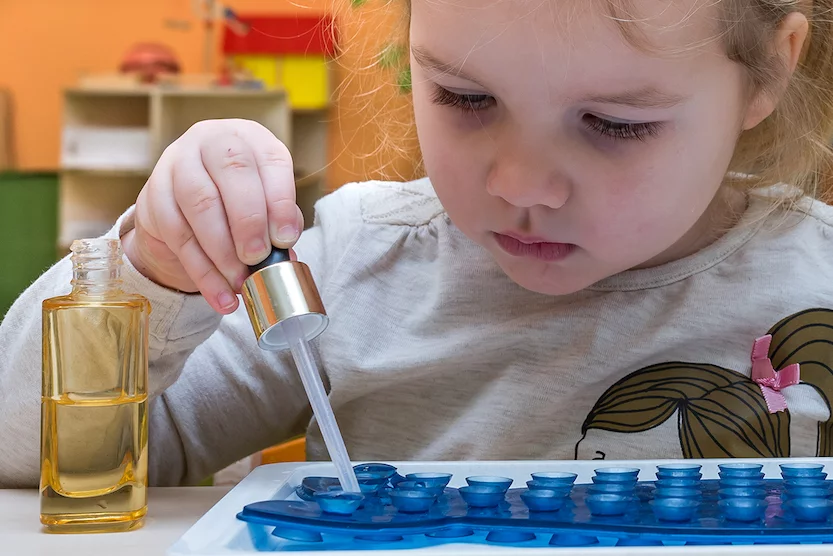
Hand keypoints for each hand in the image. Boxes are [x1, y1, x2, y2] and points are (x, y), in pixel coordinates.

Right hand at [122, 119, 303, 313]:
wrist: (184, 200)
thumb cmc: (238, 199)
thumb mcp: (264, 201)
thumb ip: (278, 222)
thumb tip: (285, 255)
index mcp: (251, 139)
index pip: (270, 161)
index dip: (281, 201)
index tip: (286, 239)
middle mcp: (213, 141)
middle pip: (233, 172)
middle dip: (249, 222)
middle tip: (258, 258)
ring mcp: (178, 162)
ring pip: (200, 204)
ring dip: (223, 252)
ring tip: (240, 282)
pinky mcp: (154, 193)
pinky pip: (178, 235)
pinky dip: (202, 271)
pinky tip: (219, 294)